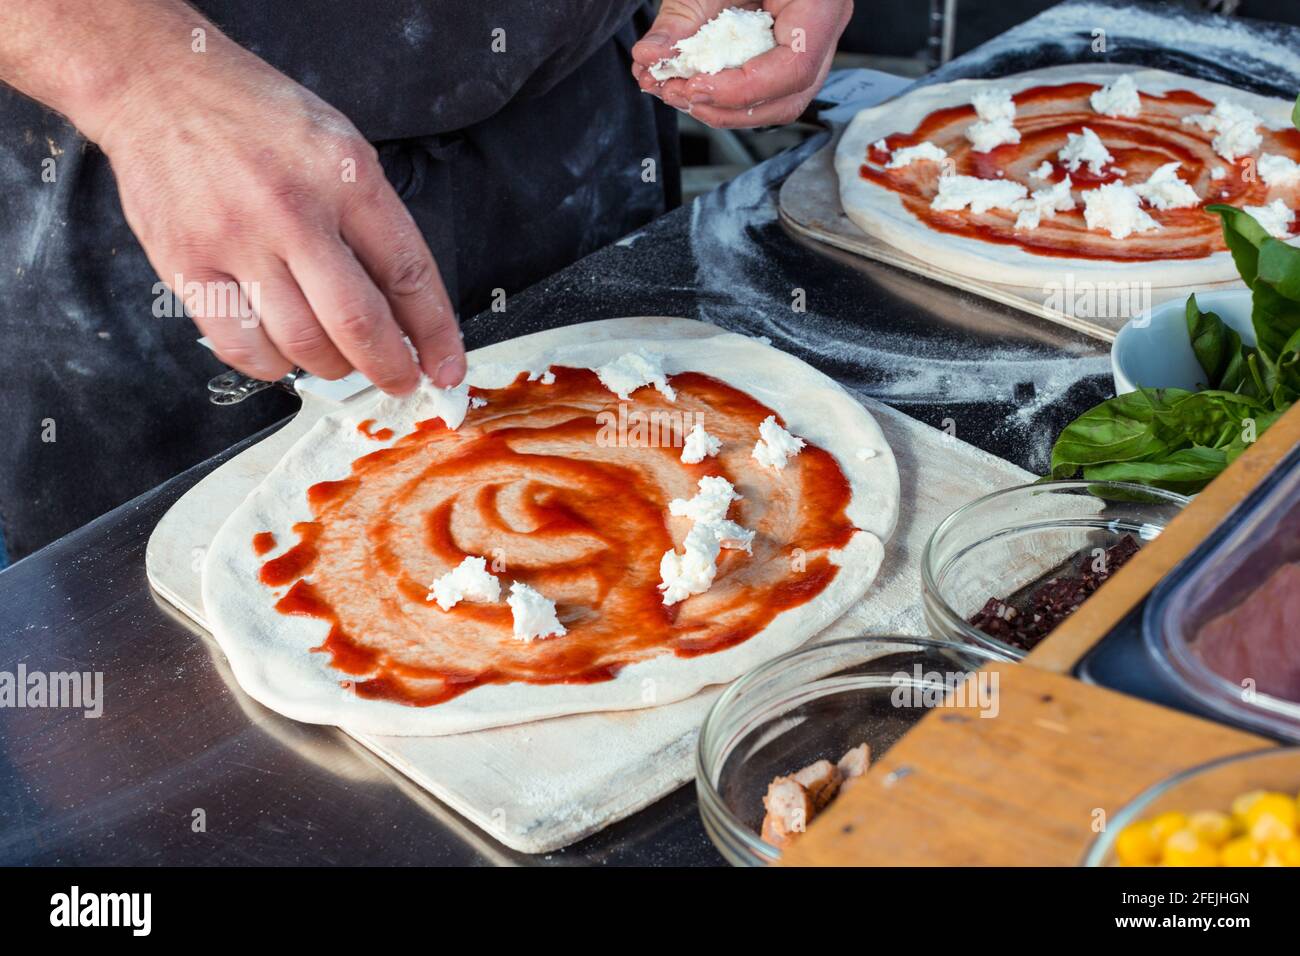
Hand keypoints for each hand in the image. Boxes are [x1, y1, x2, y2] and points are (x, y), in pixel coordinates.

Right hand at [96, 38, 463, 392]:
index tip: (447, 365)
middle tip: (400, 381)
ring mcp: (236, 240)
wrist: (158, 84)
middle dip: (390, 368)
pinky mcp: (185, 263)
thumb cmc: (256, 116)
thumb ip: (372, 221)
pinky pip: (240, 346)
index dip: (435, 333)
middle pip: (358, 322)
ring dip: (332, 368)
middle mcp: (293, 210)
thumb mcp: (339, 146)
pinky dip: (272, 365)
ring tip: (338, 360)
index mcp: (344, 177)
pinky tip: (282, 353)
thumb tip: (405, 306)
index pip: (407, 273)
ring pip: (302, 343)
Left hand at [631, 0, 852, 128]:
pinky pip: (765, 92)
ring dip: (722, 110)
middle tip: (678, 93)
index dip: (743, 90)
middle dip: (726, 108)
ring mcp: (810, 48)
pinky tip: (691, 87)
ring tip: (677, 92)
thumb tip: (649, 57)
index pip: (795, 67)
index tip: (696, 87)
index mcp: (820, 3)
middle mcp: (822, 31)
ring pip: (776, 104)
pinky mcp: (786, 57)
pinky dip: (724, 98)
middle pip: (787, 98)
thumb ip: (680, 19)